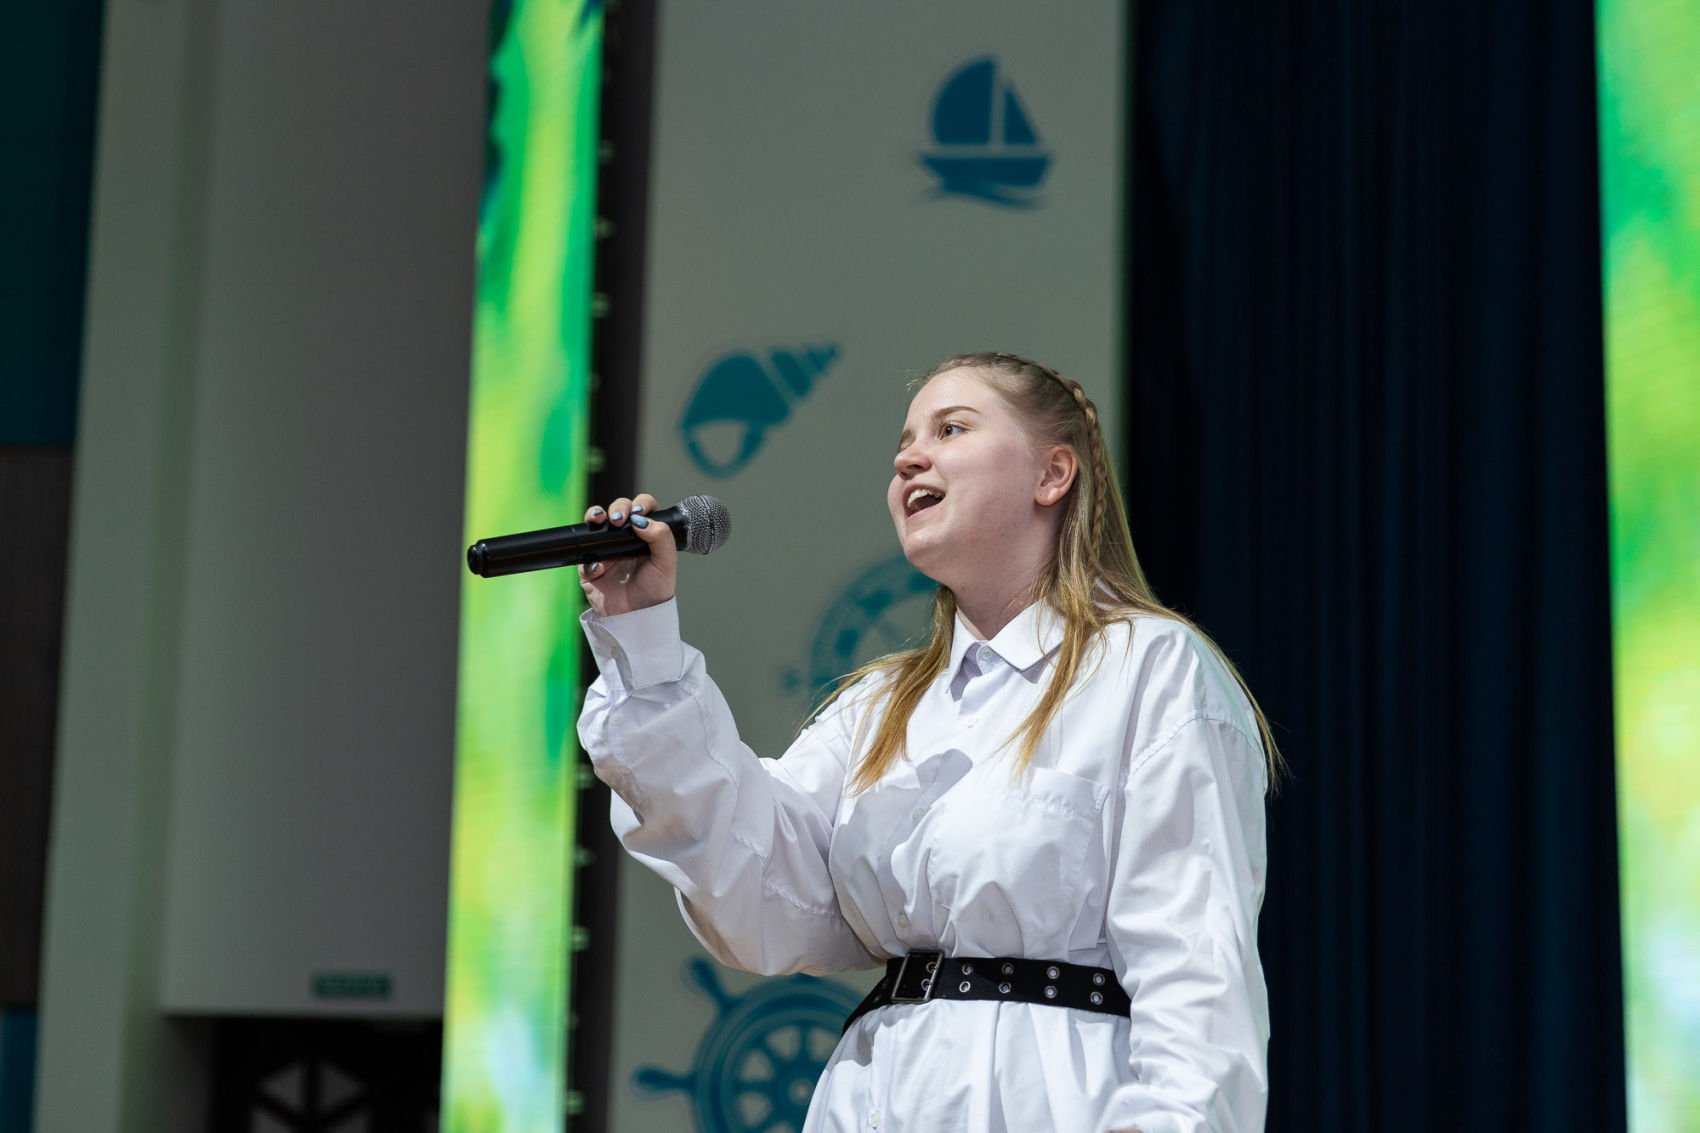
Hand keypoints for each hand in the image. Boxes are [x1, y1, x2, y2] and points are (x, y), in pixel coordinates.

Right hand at [577, 492, 676, 616]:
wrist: (636, 618)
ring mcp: (605, 550)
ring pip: (596, 523)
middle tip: (619, 518)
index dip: (639, 504)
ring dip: (595, 516)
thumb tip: (642, 520)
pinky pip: (583, 554)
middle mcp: (625, 538)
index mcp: (645, 535)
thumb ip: (661, 538)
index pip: (642, 509)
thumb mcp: (666, 564)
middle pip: (618, 510)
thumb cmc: (654, 591)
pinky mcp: (589, 565)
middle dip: (617, 507)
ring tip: (599, 520)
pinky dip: (590, 560)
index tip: (638, 512)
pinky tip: (600, 569)